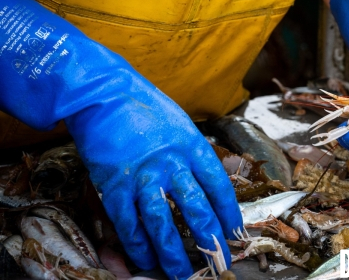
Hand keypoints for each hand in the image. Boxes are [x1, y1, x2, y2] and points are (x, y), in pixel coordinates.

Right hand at [0, 0, 241, 279]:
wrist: (104, 94)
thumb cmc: (146, 108)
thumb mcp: (181, 125)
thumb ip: (193, 155)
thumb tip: (205, 186)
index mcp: (193, 147)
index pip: (219, 187)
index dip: (229, 214)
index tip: (236, 233)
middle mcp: (172, 164)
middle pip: (196, 209)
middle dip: (209, 240)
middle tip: (218, 261)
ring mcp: (143, 177)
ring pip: (163, 224)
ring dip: (173, 253)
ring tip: (181, 273)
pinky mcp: (116, 186)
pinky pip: (129, 224)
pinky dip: (138, 246)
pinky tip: (146, 260)